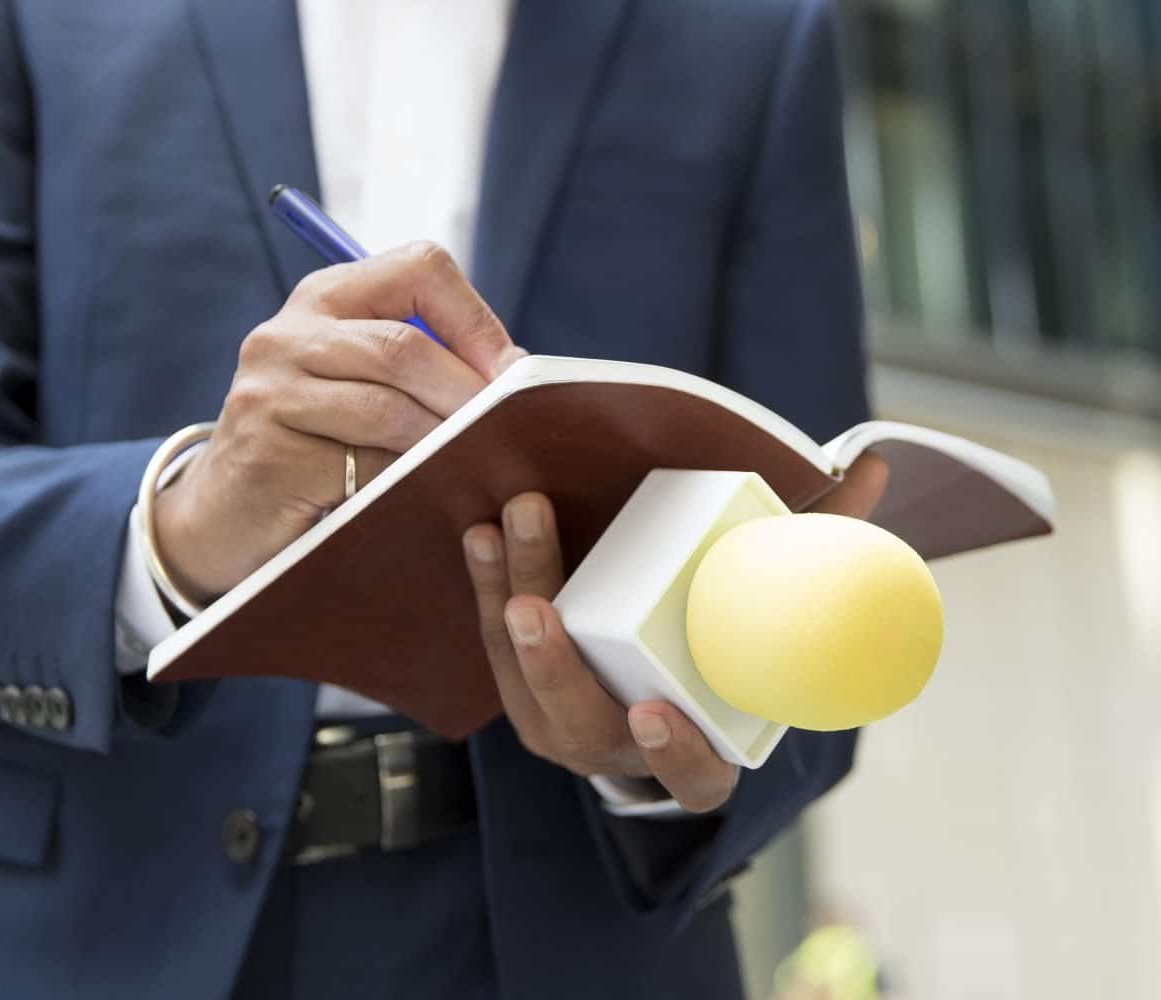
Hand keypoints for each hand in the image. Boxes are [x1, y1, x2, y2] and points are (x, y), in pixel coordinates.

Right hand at [153, 242, 525, 601]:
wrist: (224, 514)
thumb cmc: (315, 445)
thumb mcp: (356, 382)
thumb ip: (417, 362)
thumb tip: (516, 371)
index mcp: (324, 297)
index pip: (419, 268)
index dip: (476, 317)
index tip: (513, 370)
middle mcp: (287, 333)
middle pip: (403, 347)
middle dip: (467, 393)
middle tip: (508, 432)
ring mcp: (269, 393)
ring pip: (385, 409)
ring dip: (442, 443)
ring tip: (476, 466)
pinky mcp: (267, 454)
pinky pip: (360, 467)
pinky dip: (405, 483)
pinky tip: (425, 496)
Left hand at [460, 454, 889, 812]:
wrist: (659, 683)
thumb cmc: (730, 646)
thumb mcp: (782, 610)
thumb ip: (823, 545)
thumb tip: (877, 465)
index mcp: (699, 755)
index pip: (694, 780)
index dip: (676, 757)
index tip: (656, 715)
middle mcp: (624, 750)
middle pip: (580, 721)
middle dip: (551, 664)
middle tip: (532, 606)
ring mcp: (565, 726)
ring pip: (524, 681)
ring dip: (505, 602)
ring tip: (501, 533)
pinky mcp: (525, 689)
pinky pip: (494, 648)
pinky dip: (487, 589)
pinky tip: (481, 535)